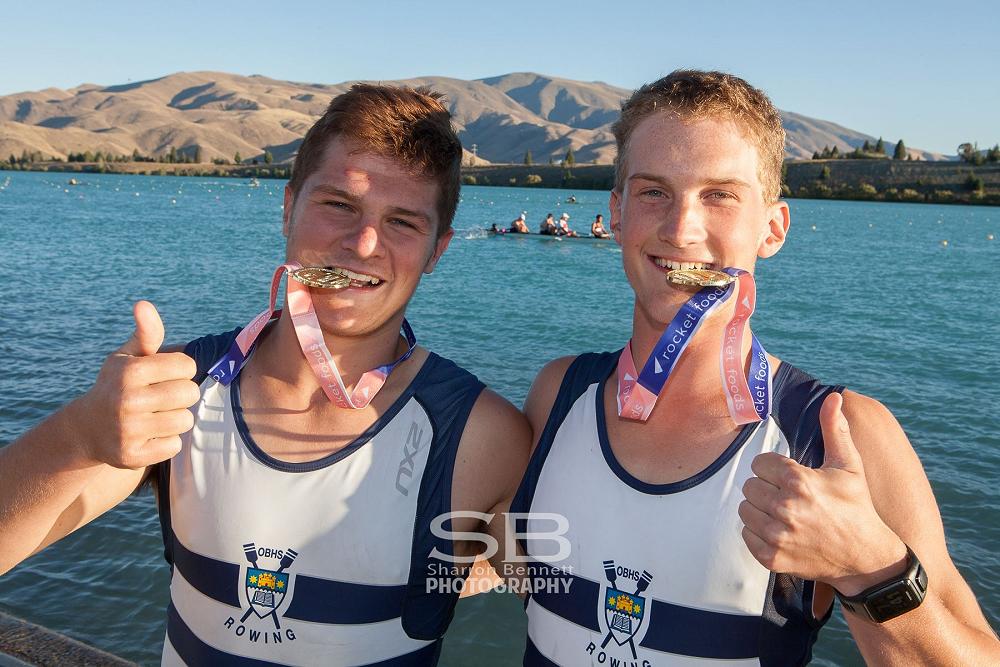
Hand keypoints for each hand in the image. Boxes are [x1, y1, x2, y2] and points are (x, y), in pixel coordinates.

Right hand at [76, 301, 199, 468]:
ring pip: (185, 420)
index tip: (164, 374)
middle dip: (181, 394)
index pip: (187, 365)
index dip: (180, 370)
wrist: (87, 429)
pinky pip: (174, 445)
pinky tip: (149, 435)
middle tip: (161, 397)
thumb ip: (146, 333)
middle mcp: (127, 400)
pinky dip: (167, 441)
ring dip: (176, 418)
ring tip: (155, 416)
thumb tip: (144, 304)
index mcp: (130, 372)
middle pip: (190, 393)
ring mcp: (129, 430)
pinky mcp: (133, 456)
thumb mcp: (127, 357)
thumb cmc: (117, 385)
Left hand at [739, 392, 906, 593]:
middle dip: (767, 489)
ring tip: (784, 514)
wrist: (866, 556)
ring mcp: (778, 535)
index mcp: (799, 481)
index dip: (774, 469)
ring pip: (745, 510)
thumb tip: (833, 396)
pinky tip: (781, 532)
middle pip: (750, 486)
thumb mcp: (848, 465)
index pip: (759, 464)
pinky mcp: (772, 558)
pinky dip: (758, 533)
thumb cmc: (856, 506)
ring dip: (760, 510)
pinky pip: (746, 535)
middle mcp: (785, 508)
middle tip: (789, 498)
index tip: (790, 478)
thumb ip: (834, 428)